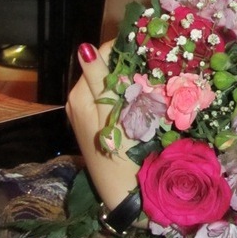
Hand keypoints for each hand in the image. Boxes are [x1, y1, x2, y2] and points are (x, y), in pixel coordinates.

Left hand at [66, 41, 139, 207]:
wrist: (125, 191)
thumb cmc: (121, 150)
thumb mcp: (111, 111)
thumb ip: (98, 78)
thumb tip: (84, 46)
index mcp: (81, 92)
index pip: (102, 54)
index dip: (126, 48)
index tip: (151, 47)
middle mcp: (79, 99)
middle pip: (106, 68)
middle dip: (129, 64)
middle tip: (157, 66)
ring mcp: (86, 112)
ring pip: (110, 83)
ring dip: (129, 80)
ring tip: (153, 81)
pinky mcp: (96, 124)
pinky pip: (110, 99)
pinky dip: (126, 95)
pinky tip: (142, 100)